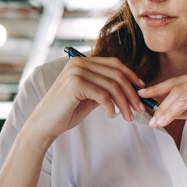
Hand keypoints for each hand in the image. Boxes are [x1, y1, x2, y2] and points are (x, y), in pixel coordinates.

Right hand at [25, 56, 146, 142]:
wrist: (45, 124)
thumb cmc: (66, 112)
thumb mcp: (89, 96)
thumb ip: (105, 88)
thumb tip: (132, 89)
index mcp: (82, 62)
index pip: (114, 63)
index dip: (131, 75)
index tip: (142, 90)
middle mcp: (79, 63)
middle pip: (116, 74)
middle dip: (131, 92)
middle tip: (140, 108)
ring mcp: (76, 72)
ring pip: (112, 85)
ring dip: (124, 103)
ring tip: (129, 117)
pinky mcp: (75, 84)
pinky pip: (103, 95)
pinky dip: (111, 107)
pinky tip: (112, 116)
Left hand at [138, 68, 186, 146]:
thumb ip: (185, 109)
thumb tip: (161, 110)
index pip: (177, 82)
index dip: (158, 88)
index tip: (141, 95)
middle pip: (180, 88)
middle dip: (162, 104)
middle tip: (150, 119)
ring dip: (170, 108)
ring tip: (158, 121)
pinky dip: (186, 106)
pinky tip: (174, 114)